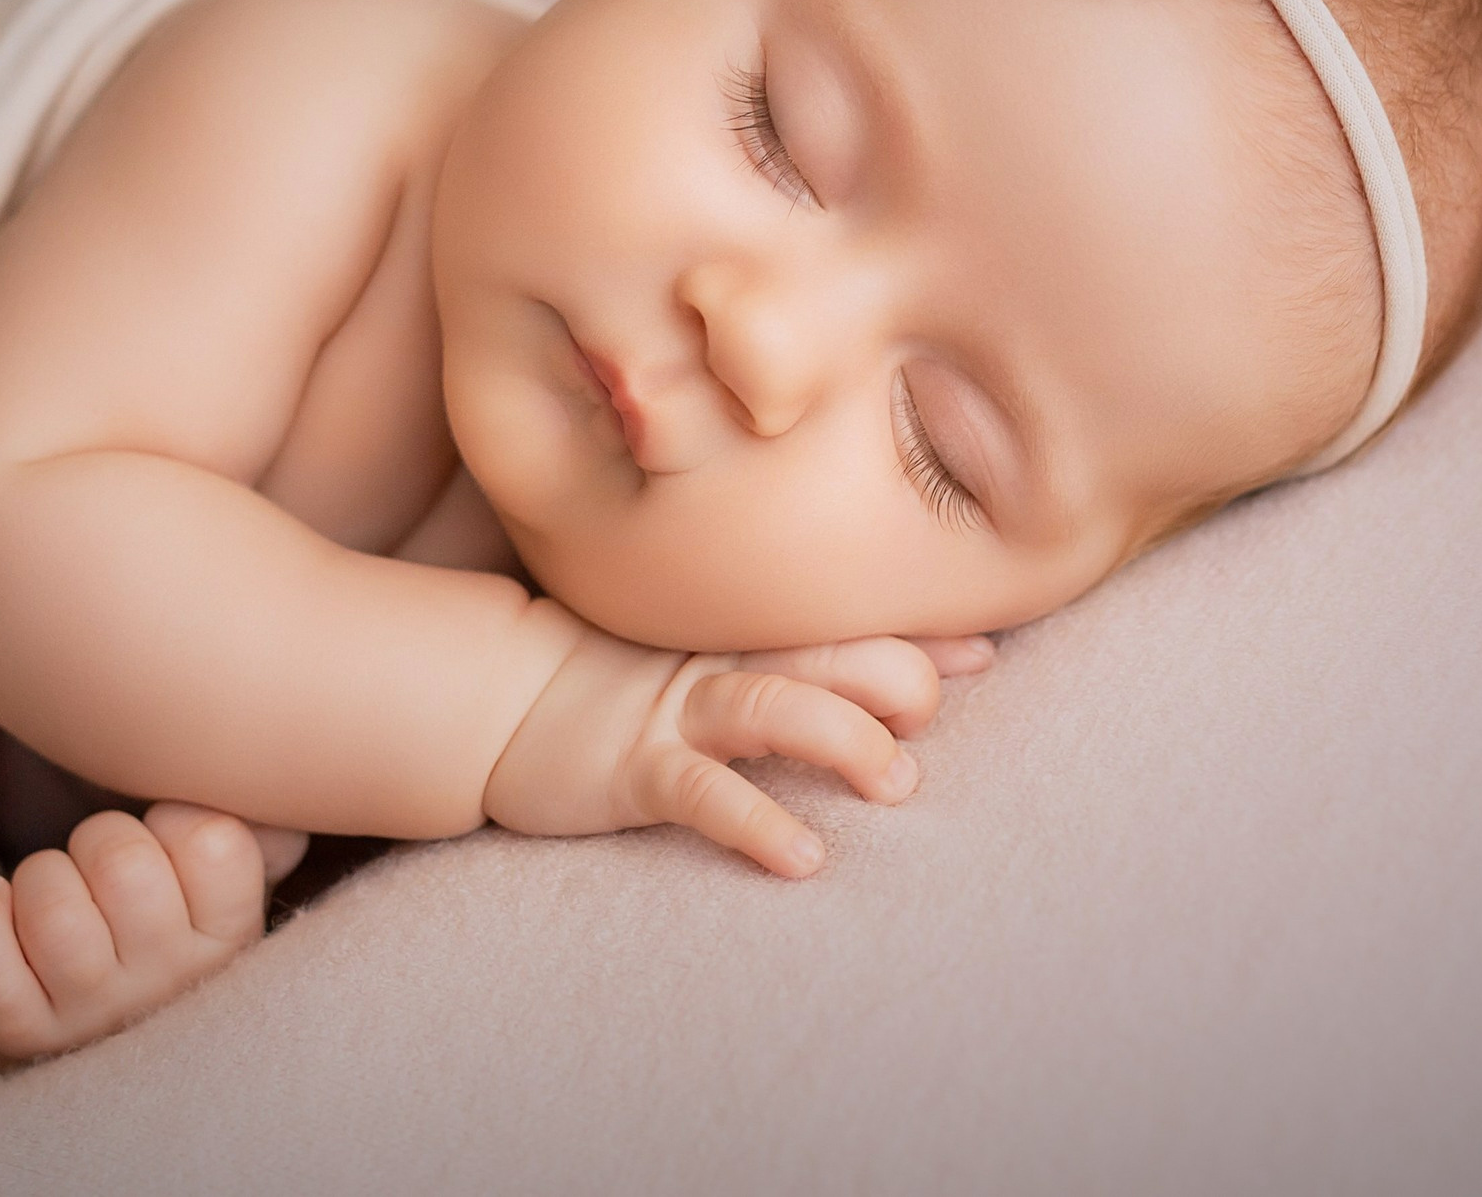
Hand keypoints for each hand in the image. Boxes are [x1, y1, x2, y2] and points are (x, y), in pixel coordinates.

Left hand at [0, 802, 306, 1072]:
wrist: (96, 1016)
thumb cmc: (160, 914)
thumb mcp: (219, 880)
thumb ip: (250, 828)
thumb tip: (259, 803)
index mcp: (233, 935)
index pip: (212, 842)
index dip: (175, 818)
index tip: (166, 838)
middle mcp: (172, 982)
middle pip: (122, 864)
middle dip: (99, 838)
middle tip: (102, 864)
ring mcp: (97, 1014)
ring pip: (52, 908)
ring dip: (39, 877)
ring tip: (53, 891)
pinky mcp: (25, 1033)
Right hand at [482, 601, 994, 877]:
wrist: (499, 697)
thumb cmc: (627, 685)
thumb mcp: (718, 659)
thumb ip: (805, 659)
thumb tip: (932, 663)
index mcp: (753, 633)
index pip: (854, 621)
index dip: (925, 636)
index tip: (981, 656)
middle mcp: (727, 662)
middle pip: (833, 649)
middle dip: (900, 680)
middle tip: (923, 726)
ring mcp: (680, 712)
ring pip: (779, 708)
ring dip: (848, 740)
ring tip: (896, 785)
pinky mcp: (636, 769)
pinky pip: (705, 796)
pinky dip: (759, 824)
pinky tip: (805, 859)